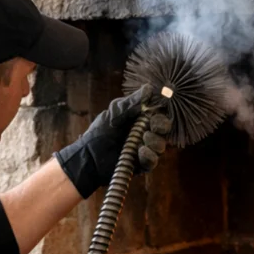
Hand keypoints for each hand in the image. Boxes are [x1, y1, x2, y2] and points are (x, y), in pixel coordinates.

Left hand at [54, 85, 172, 197]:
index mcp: (140, 119)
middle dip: (161, 126)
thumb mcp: (115, 112)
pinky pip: (152, 161)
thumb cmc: (100, 131)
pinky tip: (141, 151)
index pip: (159, 114)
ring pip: (160, 146)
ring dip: (155, 141)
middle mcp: (144, 133)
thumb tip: (149, 88)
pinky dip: (150, 155)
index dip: (161, 113)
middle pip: (163, 130)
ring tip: (144, 138)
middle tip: (153, 125)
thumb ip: (132, 102)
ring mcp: (143, 149)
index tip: (157, 111)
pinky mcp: (141, 165)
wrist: (89, 155)